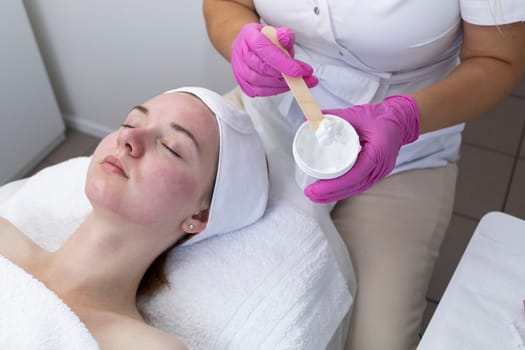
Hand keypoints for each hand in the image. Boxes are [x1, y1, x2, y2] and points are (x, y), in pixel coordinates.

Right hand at [231, 23, 317, 96]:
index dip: (282, 62)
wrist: (246, 46)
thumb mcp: (274, 31)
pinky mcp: (243, 83)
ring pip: (260, 82)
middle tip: (305, 76)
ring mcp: (239, 70)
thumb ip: (283, 35)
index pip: (264, 50)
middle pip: (262, 69)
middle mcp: (241, 54)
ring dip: (282, 84)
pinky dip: (274, 90)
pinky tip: (286, 86)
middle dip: (286, 75)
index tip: (299, 71)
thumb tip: (286, 38)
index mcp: (249, 36)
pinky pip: (258, 91)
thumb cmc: (263, 39)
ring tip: (299, 82)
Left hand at [304, 95, 419, 202]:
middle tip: (309, 193)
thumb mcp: (356, 114)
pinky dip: (344, 190)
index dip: (334, 184)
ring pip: (356, 189)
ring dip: (335, 194)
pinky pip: (359, 185)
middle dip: (330, 193)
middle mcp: (380, 167)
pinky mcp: (376, 173)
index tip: (315, 188)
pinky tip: (330, 192)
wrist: (401, 120)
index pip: (354, 174)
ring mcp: (379, 172)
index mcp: (377, 152)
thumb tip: (310, 118)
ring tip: (315, 195)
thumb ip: (334, 116)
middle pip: (353, 186)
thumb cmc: (381, 117)